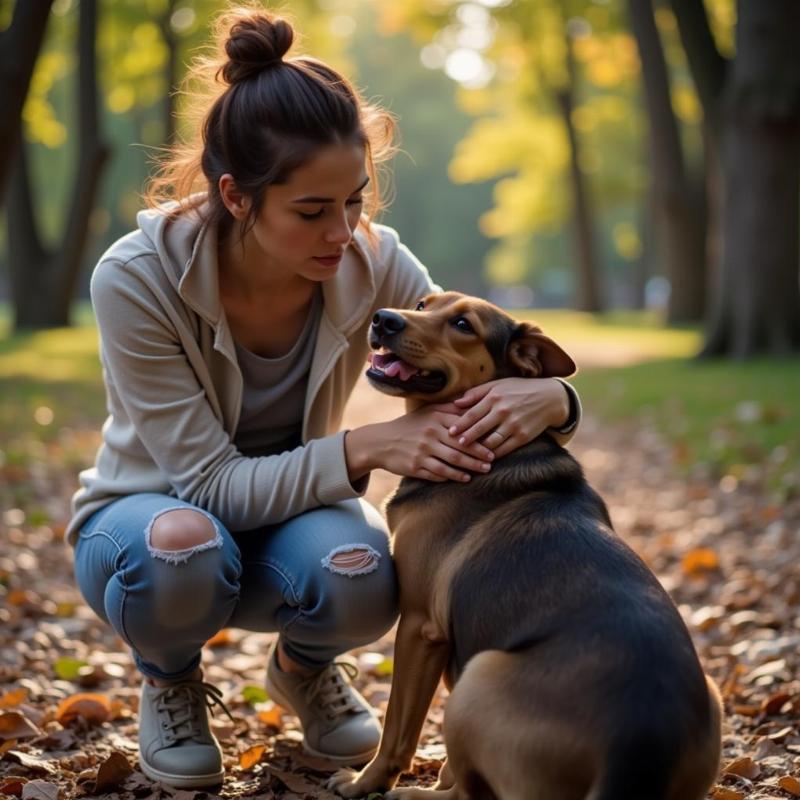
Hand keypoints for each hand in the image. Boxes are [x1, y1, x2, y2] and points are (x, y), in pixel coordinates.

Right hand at [345, 403, 494, 482]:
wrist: (381, 442)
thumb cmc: (410, 425)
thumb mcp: (427, 411)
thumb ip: (449, 409)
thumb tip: (473, 405)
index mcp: (435, 419)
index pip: (462, 429)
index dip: (479, 439)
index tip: (493, 445)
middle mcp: (429, 434)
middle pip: (459, 447)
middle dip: (478, 456)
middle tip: (492, 462)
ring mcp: (422, 451)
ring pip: (450, 462)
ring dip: (468, 468)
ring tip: (482, 471)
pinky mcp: (415, 466)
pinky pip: (437, 473)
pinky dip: (451, 476)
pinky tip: (463, 478)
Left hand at [446, 377, 569, 459]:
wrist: (550, 398)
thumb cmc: (520, 389)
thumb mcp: (498, 385)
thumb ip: (476, 393)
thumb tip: (455, 402)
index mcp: (495, 397)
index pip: (473, 413)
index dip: (460, 424)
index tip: (450, 432)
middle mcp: (503, 411)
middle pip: (480, 429)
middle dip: (466, 439)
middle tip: (455, 445)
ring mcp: (514, 425)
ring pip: (491, 442)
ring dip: (478, 450)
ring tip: (467, 455)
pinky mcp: (523, 437)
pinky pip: (504, 449)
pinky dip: (494, 455)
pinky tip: (485, 459)